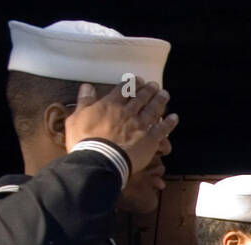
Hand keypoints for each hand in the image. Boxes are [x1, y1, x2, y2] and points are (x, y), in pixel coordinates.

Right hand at [64, 78, 178, 173]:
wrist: (100, 160)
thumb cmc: (84, 141)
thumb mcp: (76, 118)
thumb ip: (84, 101)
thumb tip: (87, 86)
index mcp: (109, 105)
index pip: (123, 90)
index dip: (131, 84)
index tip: (137, 80)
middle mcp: (127, 112)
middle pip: (140, 98)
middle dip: (148, 90)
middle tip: (154, 85)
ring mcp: (140, 125)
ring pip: (153, 110)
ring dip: (160, 101)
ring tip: (164, 94)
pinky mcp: (149, 140)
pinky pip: (162, 129)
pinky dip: (169, 122)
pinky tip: (174, 117)